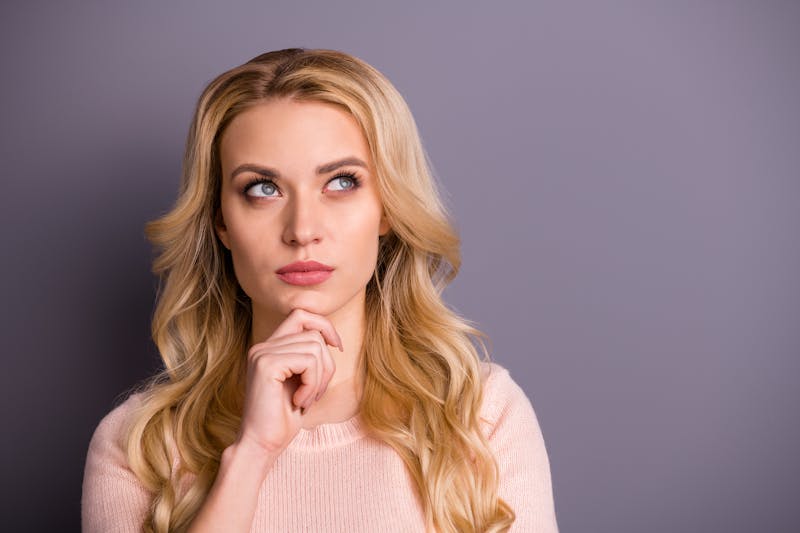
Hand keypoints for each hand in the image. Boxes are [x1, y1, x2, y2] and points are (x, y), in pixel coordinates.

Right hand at [235, 308, 342, 455]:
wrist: (261, 445)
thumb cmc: (283, 418)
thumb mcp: (302, 382)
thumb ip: (309, 357)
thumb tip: (330, 338)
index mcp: (269, 348)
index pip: (301, 315)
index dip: (324, 326)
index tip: (337, 347)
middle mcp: (262, 346)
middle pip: (314, 334)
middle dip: (326, 365)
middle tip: (315, 393)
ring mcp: (262, 353)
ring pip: (315, 348)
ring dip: (320, 379)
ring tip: (306, 399)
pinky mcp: (266, 364)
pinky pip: (308, 361)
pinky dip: (312, 384)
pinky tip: (299, 402)